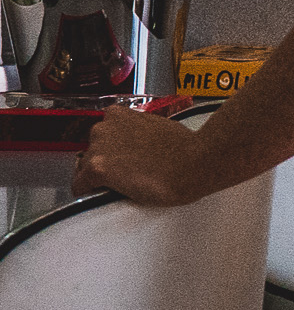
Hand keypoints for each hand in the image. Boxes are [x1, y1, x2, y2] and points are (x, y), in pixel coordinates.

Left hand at [73, 108, 220, 207]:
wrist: (196, 163)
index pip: (101, 136)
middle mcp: (103, 127)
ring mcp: (98, 148)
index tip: (121, 160)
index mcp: (118, 114)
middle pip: (90, 152)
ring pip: (85, 169)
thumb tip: (134, 145)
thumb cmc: (186, 148)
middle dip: (105, 162)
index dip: (111, 151)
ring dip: (100, 177)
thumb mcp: (157, 127)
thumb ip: (137, 131)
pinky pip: (80, 186)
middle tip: (129, 172)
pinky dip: (90, 192)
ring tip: (127, 183)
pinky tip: (109, 194)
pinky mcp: (97, 170)